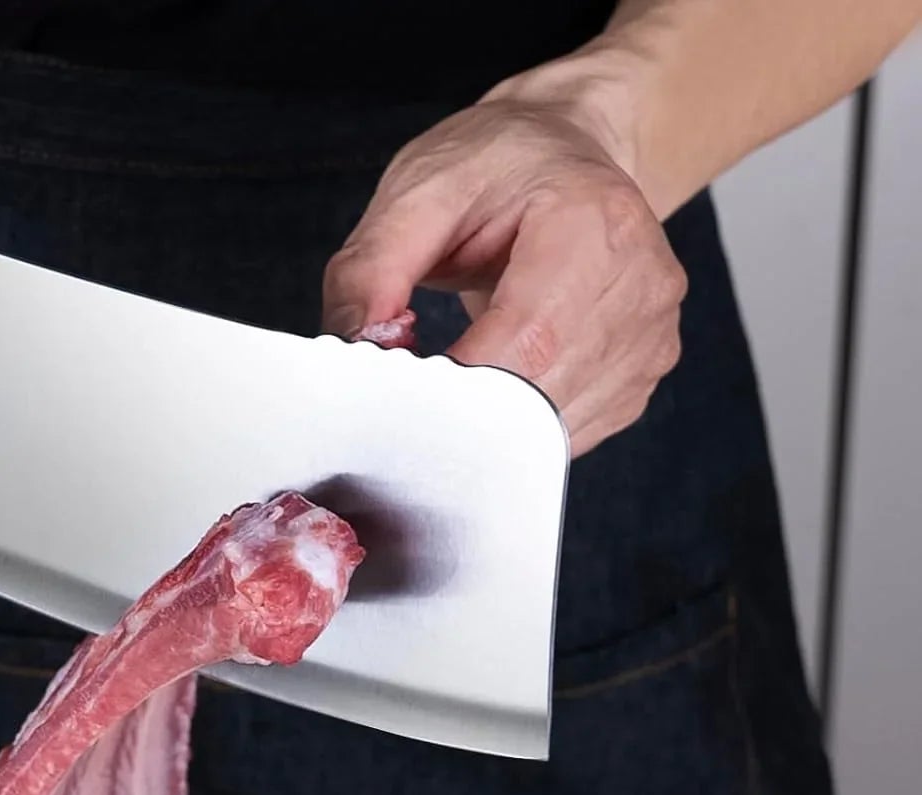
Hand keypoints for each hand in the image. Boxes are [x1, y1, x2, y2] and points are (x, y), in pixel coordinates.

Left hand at [322, 90, 686, 454]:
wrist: (566, 151)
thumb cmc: (496, 167)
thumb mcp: (416, 191)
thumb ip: (370, 272)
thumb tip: (353, 350)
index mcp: (595, 223)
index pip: (525, 343)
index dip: (456, 387)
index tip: (396, 399)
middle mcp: (642, 284)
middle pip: (539, 396)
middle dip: (463, 413)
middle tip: (410, 397)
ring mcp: (650, 337)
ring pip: (552, 430)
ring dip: (490, 428)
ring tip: (454, 378)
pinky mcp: (641, 376)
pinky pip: (568, 435)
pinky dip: (520, 430)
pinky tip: (496, 382)